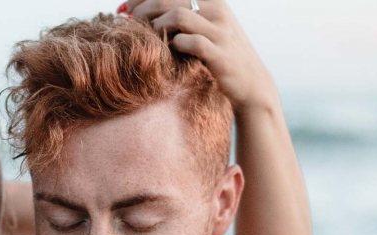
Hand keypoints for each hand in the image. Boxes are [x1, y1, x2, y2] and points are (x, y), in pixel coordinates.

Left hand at [124, 0, 278, 111]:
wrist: (250, 85)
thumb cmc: (219, 58)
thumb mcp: (205, 30)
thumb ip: (180, 19)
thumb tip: (140, 12)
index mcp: (212, 0)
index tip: (126, 8)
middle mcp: (217, 10)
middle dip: (143, 9)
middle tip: (130, 24)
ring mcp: (220, 31)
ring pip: (179, 15)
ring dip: (156, 26)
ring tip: (147, 38)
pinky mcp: (220, 54)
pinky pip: (191, 42)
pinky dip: (174, 45)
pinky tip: (167, 53)